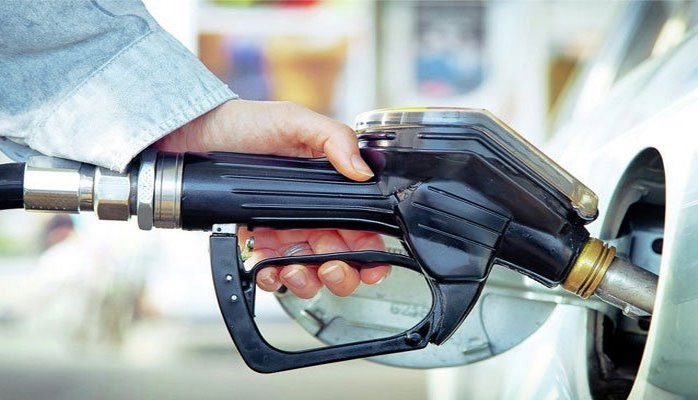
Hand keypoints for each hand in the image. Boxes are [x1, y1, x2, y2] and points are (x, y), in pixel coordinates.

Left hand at [154, 99, 389, 297]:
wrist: (200, 135)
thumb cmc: (247, 123)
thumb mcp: (295, 121)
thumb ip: (334, 139)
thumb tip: (362, 170)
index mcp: (331, 191)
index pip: (363, 230)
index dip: (372, 253)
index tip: (373, 266)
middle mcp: (313, 216)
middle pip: (342, 261)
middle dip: (341, 274)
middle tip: (329, 267)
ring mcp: (286, 233)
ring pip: (309, 274)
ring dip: (306, 280)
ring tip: (291, 268)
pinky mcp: (259, 243)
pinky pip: (272, 272)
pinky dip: (270, 276)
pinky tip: (264, 263)